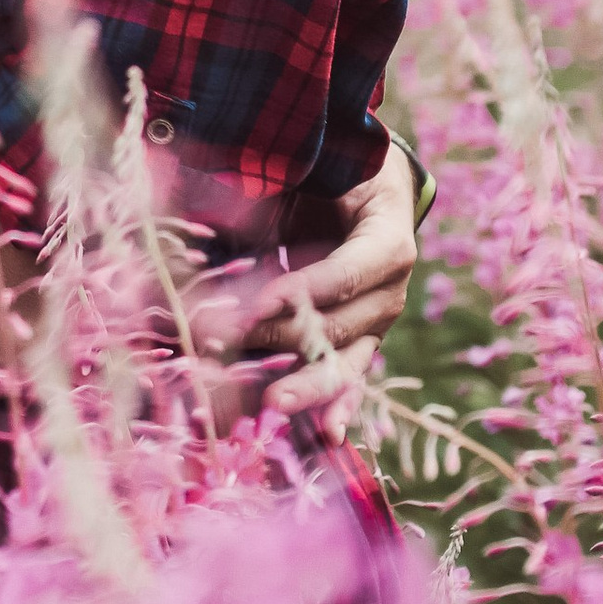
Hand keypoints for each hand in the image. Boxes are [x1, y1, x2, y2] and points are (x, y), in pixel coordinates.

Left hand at [227, 133, 421, 437]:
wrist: (370, 184)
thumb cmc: (337, 171)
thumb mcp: (316, 168)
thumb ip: (274, 189)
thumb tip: (210, 209)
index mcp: (389, 237)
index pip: (348, 273)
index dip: (304, 291)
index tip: (256, 305)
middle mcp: (392, 287)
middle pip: (337, 323)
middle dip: (277, 336)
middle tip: (222, 341)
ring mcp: (380, 320)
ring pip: (343, 359)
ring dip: (303, 381)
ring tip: (272, 403)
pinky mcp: (362, 340)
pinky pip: (352, 376)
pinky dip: (339, 405)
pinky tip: (327, 435)